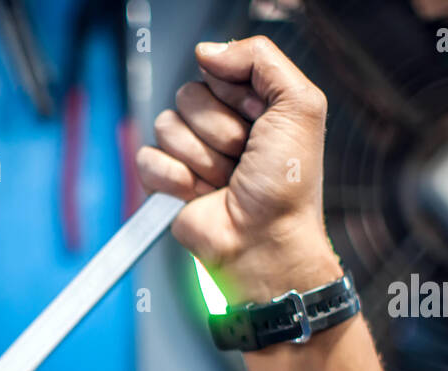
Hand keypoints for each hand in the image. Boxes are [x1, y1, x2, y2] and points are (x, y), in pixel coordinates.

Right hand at [137, 36, 342, 304]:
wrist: (264, 242)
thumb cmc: (287, 187)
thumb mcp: (300, 105)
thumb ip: (262, 59)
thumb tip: (209, 50)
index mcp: (252, 104)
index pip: (218, 70)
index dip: (235, 96)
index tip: (259, 123)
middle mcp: (220, 125)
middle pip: (188, 95)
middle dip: (218, 130)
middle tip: (242, 157)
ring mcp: (190, 153)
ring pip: (167, 126)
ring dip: (201, 158)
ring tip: (224, 181)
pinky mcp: (165, 181)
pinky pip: (146, 157)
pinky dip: (173, 178)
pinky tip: (196, 194)